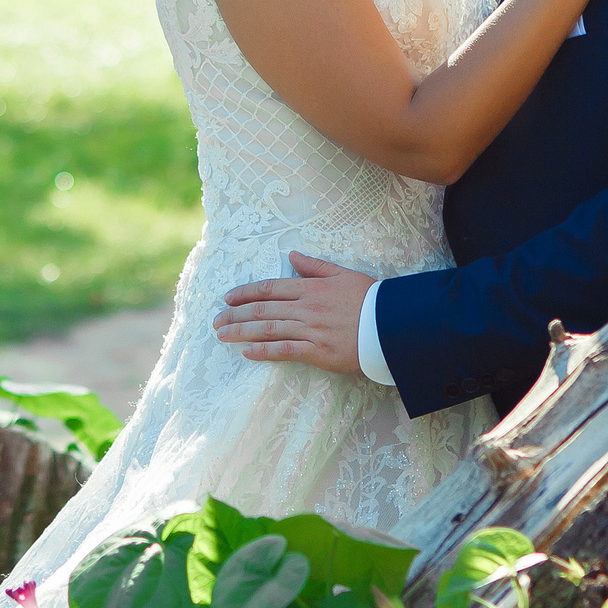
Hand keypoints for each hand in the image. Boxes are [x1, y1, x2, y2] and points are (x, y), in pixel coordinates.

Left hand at [212, 252, 371, 374]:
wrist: (392, 326)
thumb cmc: (371, 299)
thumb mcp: (343, 274)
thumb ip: (315, 266)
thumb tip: (293, 254)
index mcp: (311, 288)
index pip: (270, 288)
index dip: (246, 293)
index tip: (227, 298)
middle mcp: (306, 308)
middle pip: (263, 310)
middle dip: (235, 315)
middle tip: (216, 320)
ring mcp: (311, 330)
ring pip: (268, 330)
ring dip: (241, 332)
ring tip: (222, 335)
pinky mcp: (318, 352)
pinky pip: (285, 351)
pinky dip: (264, 351)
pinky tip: (247, 352)